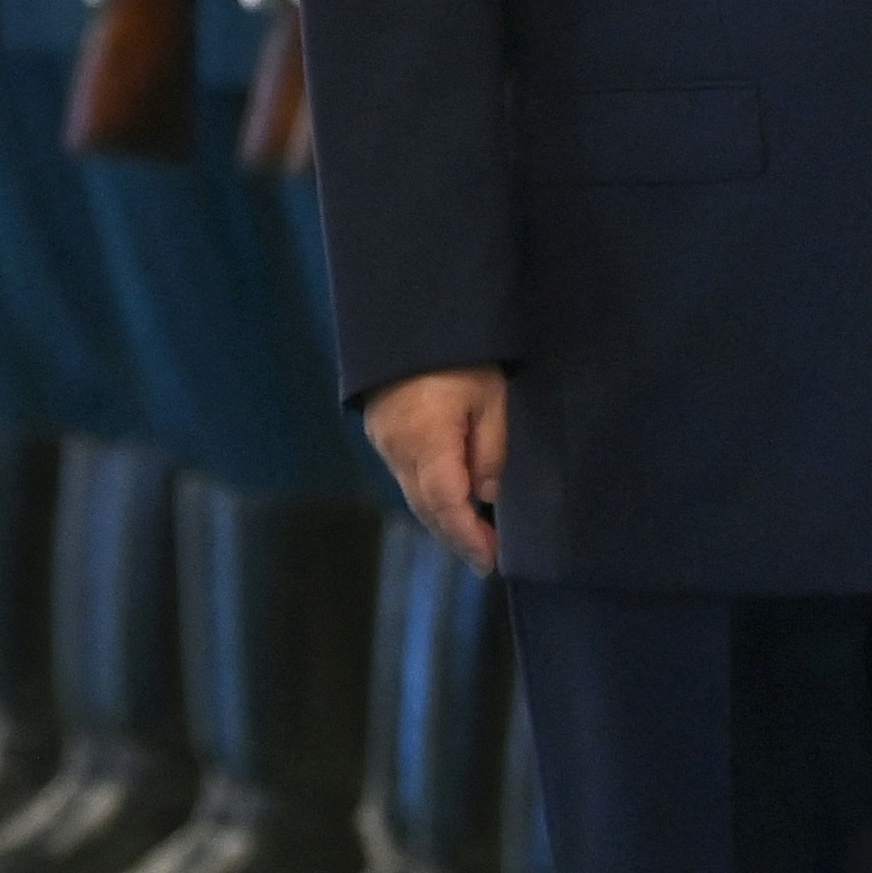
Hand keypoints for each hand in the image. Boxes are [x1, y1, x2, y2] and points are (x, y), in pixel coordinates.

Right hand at [364, 366, 507, 574]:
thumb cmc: (461, 354)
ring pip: (413, 491)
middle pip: (425, 506)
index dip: (468, 538)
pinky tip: (449, 497)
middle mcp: (398, 449)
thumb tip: (486, 494)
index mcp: (427, 444)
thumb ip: (491, 450)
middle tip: (483, 558)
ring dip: (440, 516)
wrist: (410, 311)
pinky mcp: (380, 427)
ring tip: (471, 533)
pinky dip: (428, 493)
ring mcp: (384, 439)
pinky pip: (405, 473)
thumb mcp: (491, 397)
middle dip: (454, 535)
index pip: (447, 507)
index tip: (490, 561)